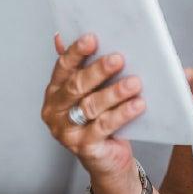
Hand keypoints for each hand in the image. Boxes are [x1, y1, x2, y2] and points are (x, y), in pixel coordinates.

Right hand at [40, 33, 144, 187]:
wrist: (108, 158)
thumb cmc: (100, 118)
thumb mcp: (90, 91)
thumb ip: (82, 65)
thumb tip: (65, 36)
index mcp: (55, 91)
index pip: (63, 67)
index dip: (76, 52)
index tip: (92, 38)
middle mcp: (55, 111)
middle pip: (76, 86)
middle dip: (98, 70)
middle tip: (119, 58)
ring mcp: (67, 131)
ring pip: (91, 106)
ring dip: (114, 92)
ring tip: (134, 82)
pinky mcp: (84, 147)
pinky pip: (104, 126)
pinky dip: (122, 114)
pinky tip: (137, 104)